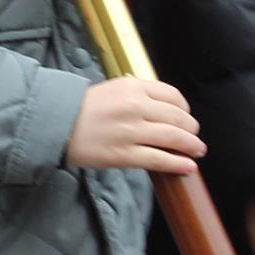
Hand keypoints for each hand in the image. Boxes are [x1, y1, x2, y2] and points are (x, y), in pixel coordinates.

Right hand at [65, 76, 203, 172]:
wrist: (56, 123)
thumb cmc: (82, 107)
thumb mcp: (112, 89)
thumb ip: (138, 94)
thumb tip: (163, 108)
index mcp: (133, 87)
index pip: (173, 95)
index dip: (185, 108)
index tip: (186, 115)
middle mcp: (136, 107)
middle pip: (177, 118)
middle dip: (191, 129)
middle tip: (195, 136)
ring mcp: (131, 132)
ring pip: (173, 138)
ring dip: (191, 145)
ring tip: (198, 151)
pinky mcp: (124, 154)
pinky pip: (159, 159)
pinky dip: (177, 163)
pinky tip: (188, 167)